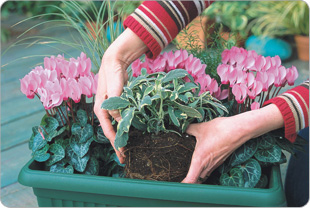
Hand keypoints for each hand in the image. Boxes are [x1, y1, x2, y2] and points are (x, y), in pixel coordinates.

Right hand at [94, 28, 147, 162]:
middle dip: (117, 145)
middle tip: (124, 158)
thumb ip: (116, 105)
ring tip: (129, 149)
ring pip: (117, 127)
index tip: (122, 154)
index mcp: (100, 109)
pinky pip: (122, 119)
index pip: (108, 130)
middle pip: (111, 132)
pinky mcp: (118, 104)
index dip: (115, 143)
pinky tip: (132, 132)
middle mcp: (104, 111)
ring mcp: (111, 108)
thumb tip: (121, 120)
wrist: (114, 62)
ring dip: (122, 138)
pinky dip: (126, 127)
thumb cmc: (112, 75)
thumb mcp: (114, 91)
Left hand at [182, 104, 283, 182]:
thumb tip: (182, 128)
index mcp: (200, 160)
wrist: (238, 130)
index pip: (191, 180)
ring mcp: (215, 164)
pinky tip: (201, 162)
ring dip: (197, 176)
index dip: (183, 185)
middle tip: (179, 180)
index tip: (177, 186)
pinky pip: (210, 169)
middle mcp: (207, 165)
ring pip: (204, 175)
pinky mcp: (221, 160)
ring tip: (188, 174)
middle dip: (189, 183)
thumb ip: (189, 129)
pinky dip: (204, 169)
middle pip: (197, 181)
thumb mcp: (200, 128)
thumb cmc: (220, 130)